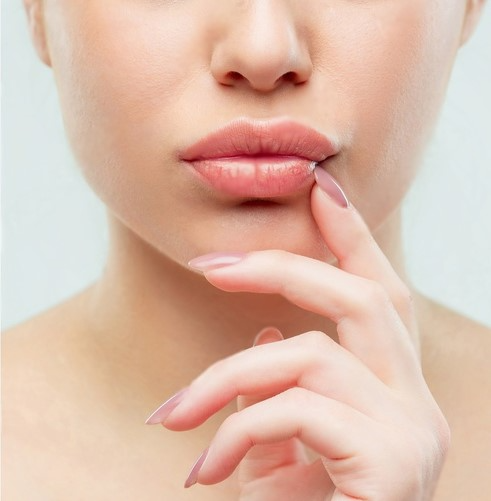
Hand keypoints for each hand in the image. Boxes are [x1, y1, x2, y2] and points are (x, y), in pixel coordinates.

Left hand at [146, 168, 449, 499]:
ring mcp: (414, 433)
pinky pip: (296, 413)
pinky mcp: (394, 467)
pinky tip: (207, 472)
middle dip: (287, 266)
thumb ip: (288, 388)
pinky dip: (238, 431)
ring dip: (227, 379)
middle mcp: (418, 403)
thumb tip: (264, 337)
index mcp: (395, 390)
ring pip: (309, 355)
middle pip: (362, 299)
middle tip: (213, 264)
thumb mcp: (294, 444)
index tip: (319, 187)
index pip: (379, 292)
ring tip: (175, 418)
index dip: (351, 236)